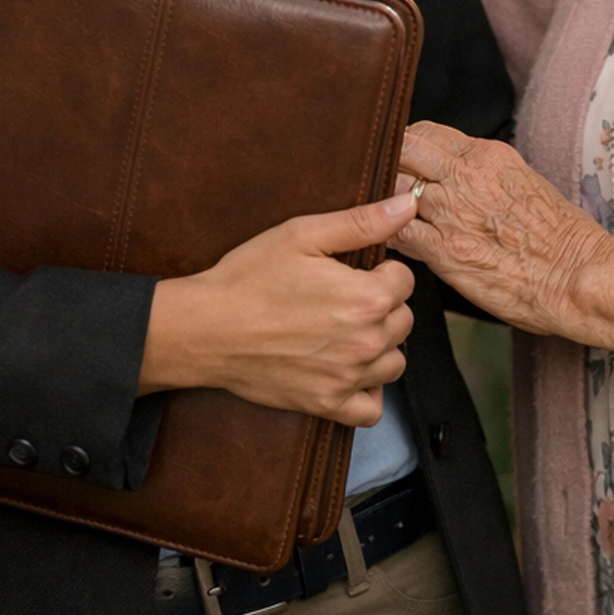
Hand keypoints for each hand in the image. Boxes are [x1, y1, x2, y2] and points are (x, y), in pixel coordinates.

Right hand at [138, 194, 418, 425]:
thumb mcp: (304, 235)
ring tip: (346, 330)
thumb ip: (363, 222)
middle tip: (344, 296)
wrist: (207, 328)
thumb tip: (406, 205)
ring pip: (394, 362)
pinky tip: (349, 371)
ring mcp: (347, 378)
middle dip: (382, 305)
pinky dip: (368, 392)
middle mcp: (365, 342)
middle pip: (403, 320)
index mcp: (366, 298)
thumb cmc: (250, 278)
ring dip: (380, 346)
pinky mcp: (326, 404)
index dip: (382, 270)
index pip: (406, 281)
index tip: (355, 271)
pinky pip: (372, 409)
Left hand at [396, 124, 613, 368]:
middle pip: (404, 149)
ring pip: (392, 186)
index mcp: (490, 156)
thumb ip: (490, 176)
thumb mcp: (527, 185)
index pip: (429, 133)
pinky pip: (397, 233)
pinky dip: (386, 235)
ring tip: (379, 213)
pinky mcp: (445, 252)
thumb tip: (461, 177)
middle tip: (381, 181)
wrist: (579, 277)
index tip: (402, 159)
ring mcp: (454, 212)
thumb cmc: (563, 239)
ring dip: (382, 199)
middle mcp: (467, 176)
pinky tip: (387, 243)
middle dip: (388, 162)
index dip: (408, 145)